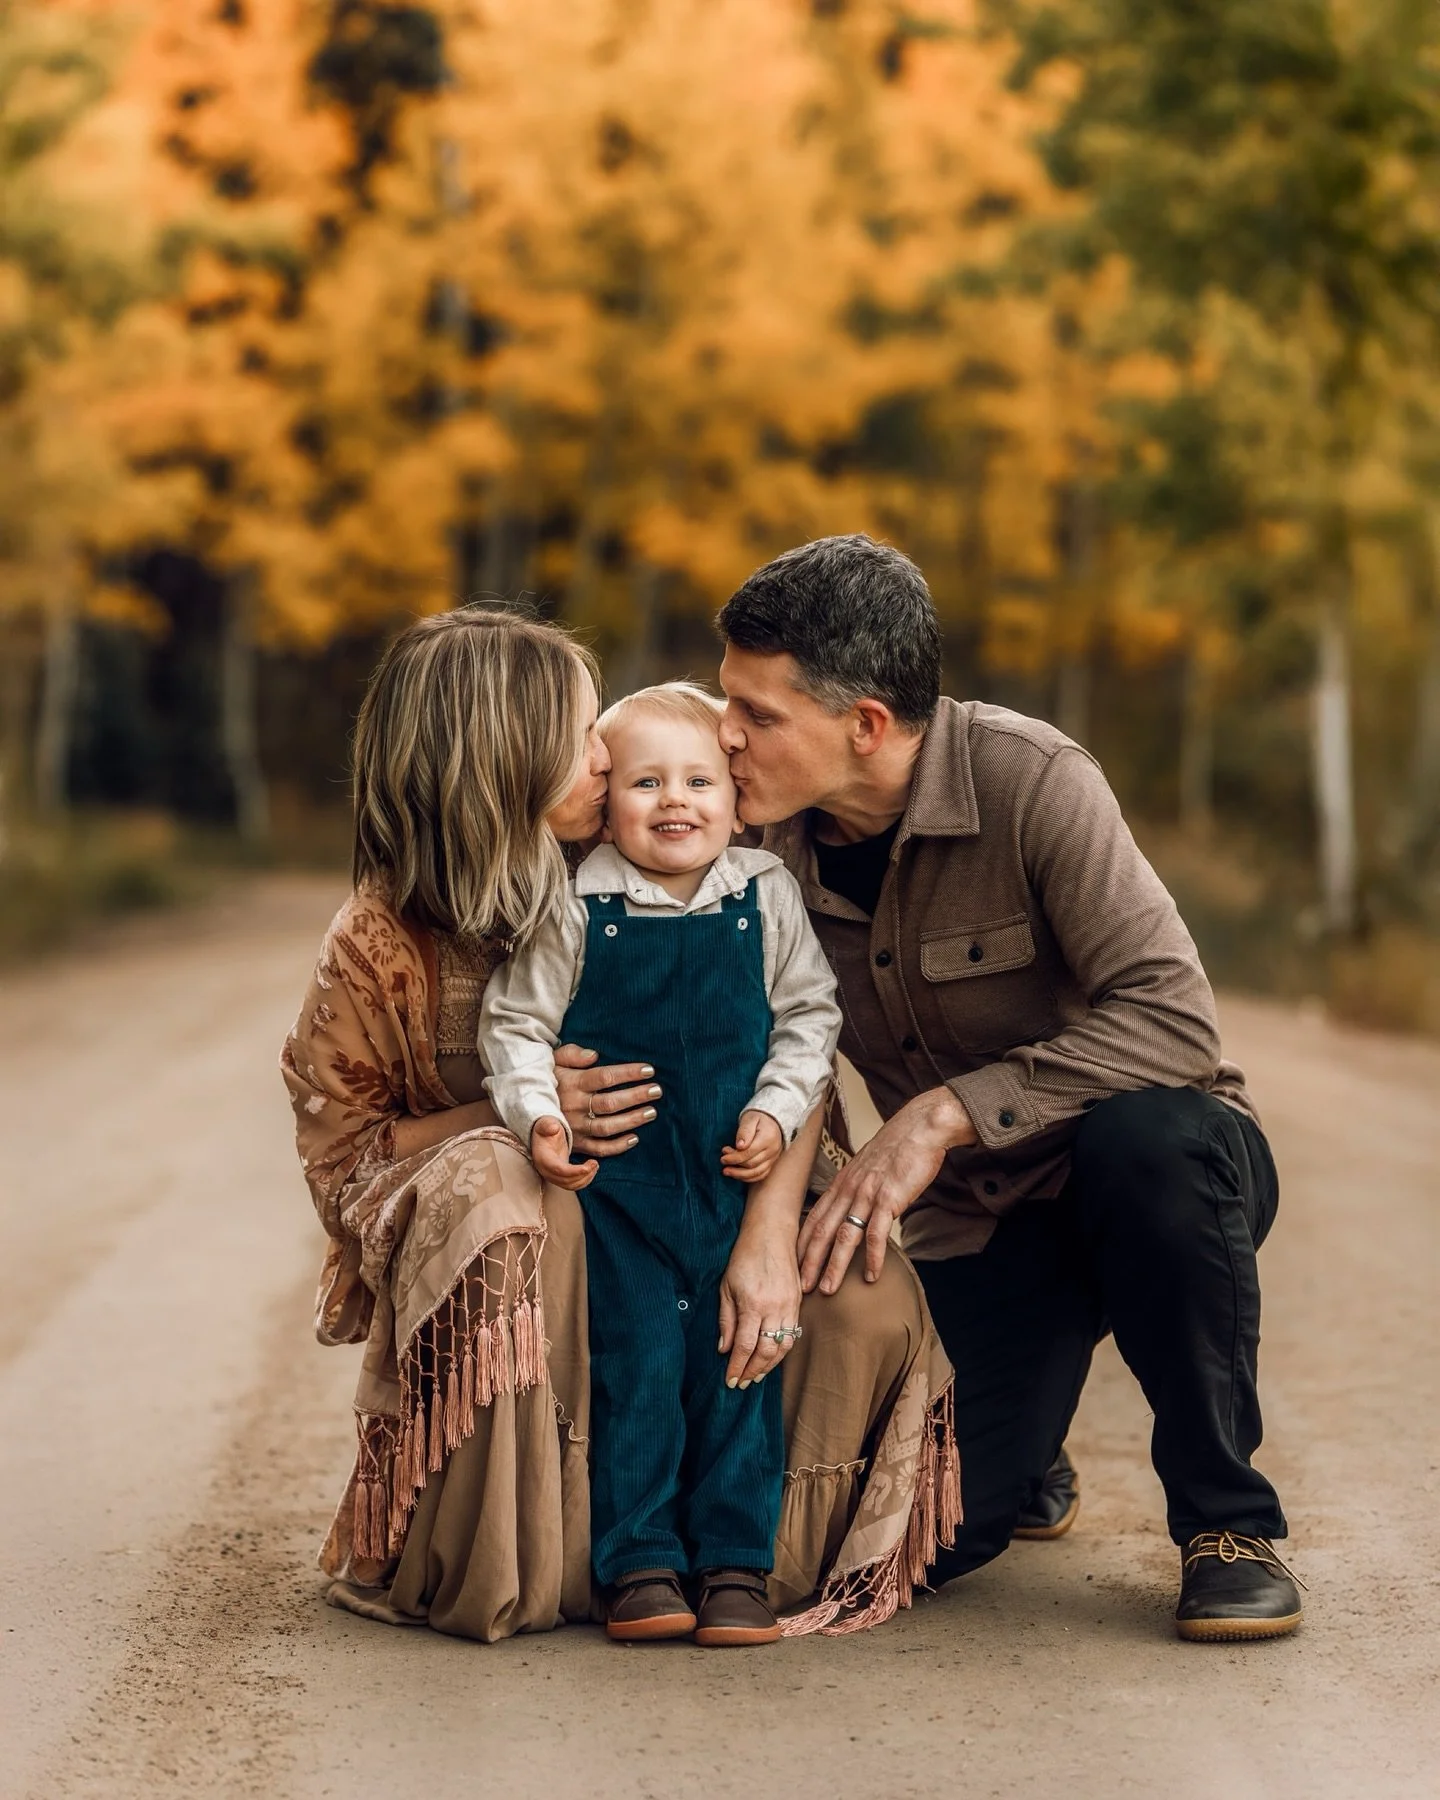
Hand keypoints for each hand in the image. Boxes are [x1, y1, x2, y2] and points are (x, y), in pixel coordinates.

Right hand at [529, 1115, 596, 1190]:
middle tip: (595, 1163)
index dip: (573, 1171)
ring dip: (585, 1179)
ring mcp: (553, 1176)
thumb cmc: (545, 1129)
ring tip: (595, 1165)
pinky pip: (573, 1185)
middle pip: (565, 1181)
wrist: (543, 1135)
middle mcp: (546, 1171)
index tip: (587, 1168)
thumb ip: (548, 1125)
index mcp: (543, 1158)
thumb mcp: (545, 1123)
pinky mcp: (561, 1177)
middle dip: (583, 1175)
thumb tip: (554, 1127)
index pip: (558, 1170)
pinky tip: (592, 1170)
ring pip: (570, 1185)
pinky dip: (584, 1180)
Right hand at [553, 1043, 661, 1158]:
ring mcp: (574, 1127)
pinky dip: (617, 1146)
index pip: (605, 1077)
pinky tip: (634, 1138)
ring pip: (607, 1127)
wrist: (522, 1105)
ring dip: (632, 1120)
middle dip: (636, 1096)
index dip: (629, 1073)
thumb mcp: (554, 1060)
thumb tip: (594, 1055)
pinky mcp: (574, 1143)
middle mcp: (574, 1106)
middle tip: (657, 1091)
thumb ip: (572, 1054)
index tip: (649, 1070)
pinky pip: (598, 1148)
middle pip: (610, 1103)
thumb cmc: (547, 1079)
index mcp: (572, 1083)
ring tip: (652, 1112)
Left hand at [717, 1219, 803, 1388]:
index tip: (730, 1381)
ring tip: (756, 1376)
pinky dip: (782, 1350)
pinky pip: (793, 1334)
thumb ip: (726, 1319)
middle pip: (766, 1351)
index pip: (745, 1345)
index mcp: (753, 1303)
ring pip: (783, 1346)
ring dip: (769, 1365)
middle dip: (753, 1371)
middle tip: (742, 1383)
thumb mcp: (726, 1286)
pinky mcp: (798, 1303)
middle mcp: (774, 1307)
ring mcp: (790, 1306)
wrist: (771, 1234)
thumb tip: (724, 1349)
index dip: (737, 1367)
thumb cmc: (744, 1257)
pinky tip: (772, 1357)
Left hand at [720, 1110, 782, 1183]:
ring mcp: (773, 1158)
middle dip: (735, 1165)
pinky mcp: (771, 1163)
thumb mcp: (750, 1119)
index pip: (749, 1153)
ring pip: (757, 1173)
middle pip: (752, 1165)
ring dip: (740, 1175)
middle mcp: (773, 1150)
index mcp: (768, 1138)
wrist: (773, 1120)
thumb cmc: (758, 1118)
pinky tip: (737, 1174)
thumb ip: (744, 1131)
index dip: (734, 1157)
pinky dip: (748, 1177)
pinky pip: (761, 1175)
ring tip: (727, 1171)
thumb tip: (739, 1146)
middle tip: (723, 1160)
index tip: (723, 1156)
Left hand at [797, 1086, 975, 1294]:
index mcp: (841, 1183)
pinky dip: (873, 1258)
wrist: (919, 1128)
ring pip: (844, 1237)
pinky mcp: (888, 1199)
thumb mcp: (866, 1166)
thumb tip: (852, 1209)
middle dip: (808, 1262)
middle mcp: (848, 1190)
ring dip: (834, 1266)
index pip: (814, 1218)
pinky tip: (871, 1277)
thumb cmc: (897, 1148)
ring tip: (827, 1290)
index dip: (802, 1245)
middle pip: (821, 1231)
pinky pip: (876, 1234)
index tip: (793, 1266)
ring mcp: (867, 1195)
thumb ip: (855, 1188)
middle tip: (799, 1288)